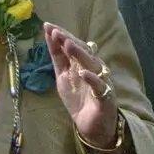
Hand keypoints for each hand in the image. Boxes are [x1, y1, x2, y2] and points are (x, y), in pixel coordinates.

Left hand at [44, 24, 118, 149]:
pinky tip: (82, 73)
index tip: (47, 26)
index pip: (72, 45)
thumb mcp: (63, 77)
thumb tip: (50, 38)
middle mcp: (93, 69)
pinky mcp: (105, 97)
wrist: (93, 127)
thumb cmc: (80, 101)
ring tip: (67, 44)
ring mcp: (101, 81)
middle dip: (69, 40)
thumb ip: (59, 60)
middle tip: (56, 32)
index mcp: (83, 64)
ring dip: (79, 54)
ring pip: (91, 64)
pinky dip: (91, 79)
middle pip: (82, 51)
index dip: (61, 36)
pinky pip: (99, 86)